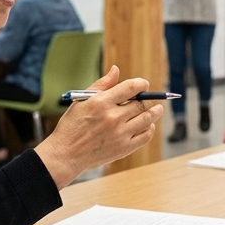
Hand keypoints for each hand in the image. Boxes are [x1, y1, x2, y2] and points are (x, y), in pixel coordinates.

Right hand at [33, 66, 160, 186]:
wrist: (66, 154)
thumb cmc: (72, 126)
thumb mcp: (82, 101)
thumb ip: (102, 84)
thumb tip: (116, 69)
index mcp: (101, 102)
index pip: (130, 87)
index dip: (141, 84)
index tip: (143, 84)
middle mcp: (113, 117)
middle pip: (140, 104)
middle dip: (148, 99)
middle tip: (149, 98)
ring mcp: (120, 134)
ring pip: (147, 119)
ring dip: (155, 112)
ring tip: (157, 109)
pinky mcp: (124, 148)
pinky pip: (145, 136)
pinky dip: (149, 129)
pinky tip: (148, 125)